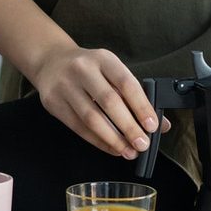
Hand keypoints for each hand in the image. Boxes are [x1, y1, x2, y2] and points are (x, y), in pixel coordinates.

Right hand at [29, 45, 170, 157]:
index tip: (152, 126)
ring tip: (128, 151)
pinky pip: (78, 127)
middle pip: (109, 102)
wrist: (50, 61)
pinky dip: (98, 141)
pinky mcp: (53, 103)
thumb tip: (160, 124)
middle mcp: (83, 69)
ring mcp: (65, 86)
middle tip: (142, 144)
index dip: (141, 106)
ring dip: (113, 139)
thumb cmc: (88, 69)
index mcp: (103, 59)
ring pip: (92, 118)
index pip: (126, 83)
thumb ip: (135, 95)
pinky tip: (111, 148)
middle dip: (129, 127)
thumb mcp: (112, 71)